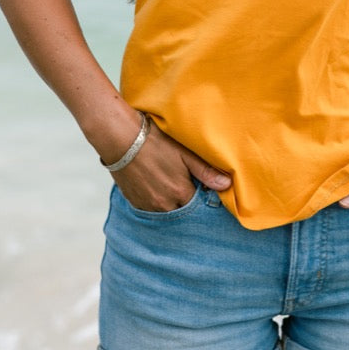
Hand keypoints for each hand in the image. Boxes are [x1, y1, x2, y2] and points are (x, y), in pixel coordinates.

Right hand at [112, 120, 231, 211]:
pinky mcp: (134, 202)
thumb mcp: (184, 153)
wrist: (121, 139)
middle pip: (182, 210)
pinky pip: (149, 209)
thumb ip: (206, 171)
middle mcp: (164, 204)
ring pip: (165, 211)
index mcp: (180, 192)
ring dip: (170, 202)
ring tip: (168, 184)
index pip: (198, 205)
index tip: (200, 186)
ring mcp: (147, 205)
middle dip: (186, 201)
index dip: (201, 195)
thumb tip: (227, 185)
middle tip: (184, 184)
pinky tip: (155, 186)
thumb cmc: (155, 141)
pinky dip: (155, 202)